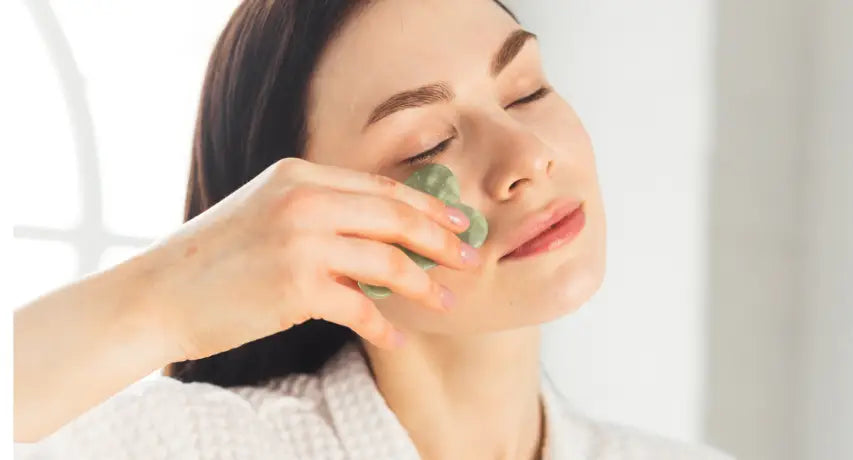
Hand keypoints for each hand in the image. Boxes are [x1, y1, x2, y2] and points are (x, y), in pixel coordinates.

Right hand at [141, 157, 479, 360]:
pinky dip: (383, 325)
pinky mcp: (295, 288)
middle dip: (440, 240)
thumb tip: (378, 236)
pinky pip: (360, 307)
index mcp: (298, 176)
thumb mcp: (265, 212)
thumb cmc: (213, 259)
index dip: (426, 206)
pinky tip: (394, 337)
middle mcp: (302, 201)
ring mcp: (300, 243)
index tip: (456, 223)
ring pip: (387, 261)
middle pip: (394, 216)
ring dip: (423, 285)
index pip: (380, 187)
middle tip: (470, 258)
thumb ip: (318, 212)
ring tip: (445, 302)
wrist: (156, 295)